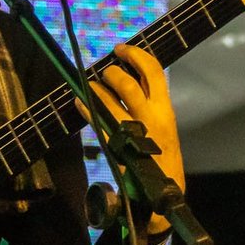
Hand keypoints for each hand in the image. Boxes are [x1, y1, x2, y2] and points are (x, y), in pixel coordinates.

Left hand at [81, 44, 185, 234]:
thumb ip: (149, 105)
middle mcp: (152, 118)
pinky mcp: (119, 148)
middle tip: (104, 71)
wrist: (164, 194)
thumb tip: (127, 79)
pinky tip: (79, 102)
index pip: (153, 72)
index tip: (122, 49)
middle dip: (112, 72)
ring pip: (111, 102)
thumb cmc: (162, 157)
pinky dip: (86, 109)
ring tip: (90, 85)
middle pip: (129, 84)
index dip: (136, 55)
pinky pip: (98, 123)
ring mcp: (135, 133)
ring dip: (97, 89)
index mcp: (165, 110)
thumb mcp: (163, 126)